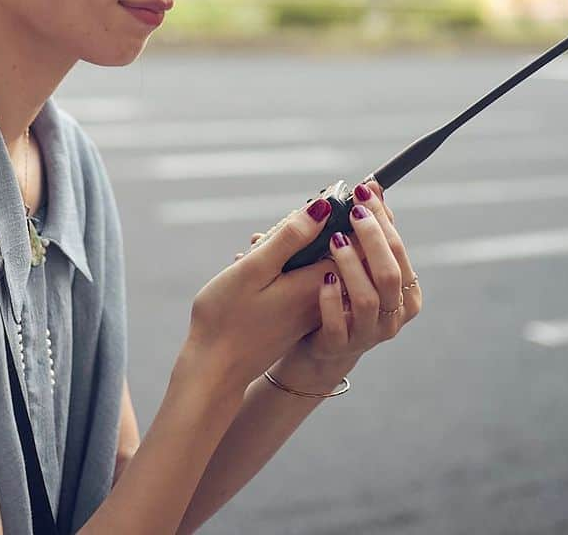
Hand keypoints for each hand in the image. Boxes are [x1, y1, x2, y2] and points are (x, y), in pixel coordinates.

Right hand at [188, 198, 335, 391]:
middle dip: (321, 226)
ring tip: (269, 240)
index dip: (348, 213)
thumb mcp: (254, 269)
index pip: (353, 240)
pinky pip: (307, 278)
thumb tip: (324, 206)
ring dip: (301, 244)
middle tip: (289, 220)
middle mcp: (322, 297)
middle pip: (340, 249)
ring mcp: (311, 308)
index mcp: (317, 282)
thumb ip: (290, 237)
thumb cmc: (227, 319)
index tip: (333, 195)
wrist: (214, 372)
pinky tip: (263, 259)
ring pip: (320, 262)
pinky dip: (292, 262)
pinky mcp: (298, 316)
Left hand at [289, 178, 421, 369]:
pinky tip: (323, 277)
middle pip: (389, 273)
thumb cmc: (345, 294)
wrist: (321, 345)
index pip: (397, 248)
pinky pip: (338, 325)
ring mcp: (368, 334)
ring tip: (334, 241)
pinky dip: (331, 299)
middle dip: (370, 238)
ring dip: (351, 265)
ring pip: (368, 299)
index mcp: (406, 291)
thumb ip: (371, 230)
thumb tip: (372, 185)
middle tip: (351, 212)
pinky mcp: (340, 347)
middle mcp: (393, 315)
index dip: (381, 218)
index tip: (363, 193)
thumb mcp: (362, 263)